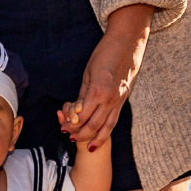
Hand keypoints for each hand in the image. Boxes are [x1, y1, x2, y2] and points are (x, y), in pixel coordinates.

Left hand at [61, 4, 151, 151]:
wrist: (128, 43)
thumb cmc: (104, 54)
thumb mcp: (88, 73)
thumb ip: (83, 94)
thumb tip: (77, 110)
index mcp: (97, 91)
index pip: (81, 116)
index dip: (71, 124)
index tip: (63, 126)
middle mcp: (109, 99)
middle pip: (93, 125)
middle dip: (80, 134)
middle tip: (69, 137)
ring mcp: (119, 101)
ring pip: (106, 127)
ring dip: (95, 138)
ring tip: (86, 146)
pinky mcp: (124, 100)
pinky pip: (114, 120)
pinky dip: (106, 131)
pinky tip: (100, 138)